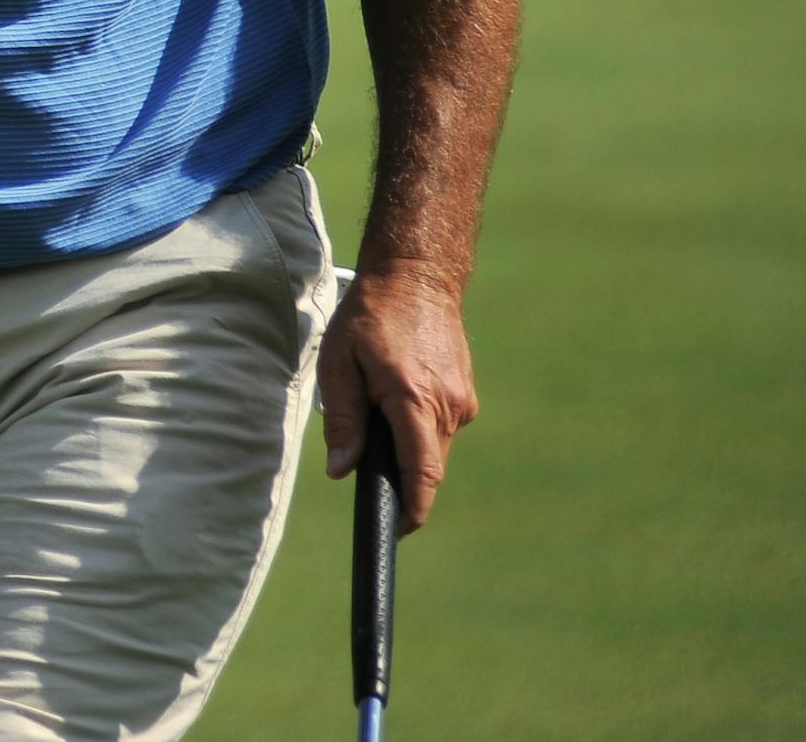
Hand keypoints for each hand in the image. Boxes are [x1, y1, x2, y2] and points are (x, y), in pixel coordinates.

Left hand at [318, 262, 478, 531]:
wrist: (416, 276)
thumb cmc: (369, 315)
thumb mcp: (339, 362)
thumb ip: (342, 419)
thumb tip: (342, 471)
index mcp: (414, 399)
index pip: (422, 473)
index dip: (412, 508)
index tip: (397, 530)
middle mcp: (448, 406)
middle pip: (426, 464)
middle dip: (400, 472)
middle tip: (367, 456)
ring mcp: (463, 400)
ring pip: (434, 445)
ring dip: (408, 443)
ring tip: (377, 406)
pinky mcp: (466, 393)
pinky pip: (441, 425)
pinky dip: (419, 424)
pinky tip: (397, 394)